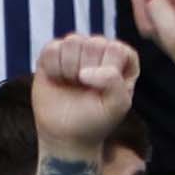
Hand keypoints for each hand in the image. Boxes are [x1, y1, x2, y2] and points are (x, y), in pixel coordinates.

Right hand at [27, 31, 138, 168]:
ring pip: (72, 41)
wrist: (67, 133)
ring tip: (72, 83)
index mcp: (123, 59)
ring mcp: (77, 49)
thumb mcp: (117, 105)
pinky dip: (52, 67)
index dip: (107, 72)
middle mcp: (101, 49)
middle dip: (87, 71)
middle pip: (94, 43)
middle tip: (85, 88)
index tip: (102, 91)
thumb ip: (114, 83)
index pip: (117, 50)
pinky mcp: (53, 53)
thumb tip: (86, 72)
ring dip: (69, 69)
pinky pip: (52, 48)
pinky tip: (57, 80)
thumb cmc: (97, 119)